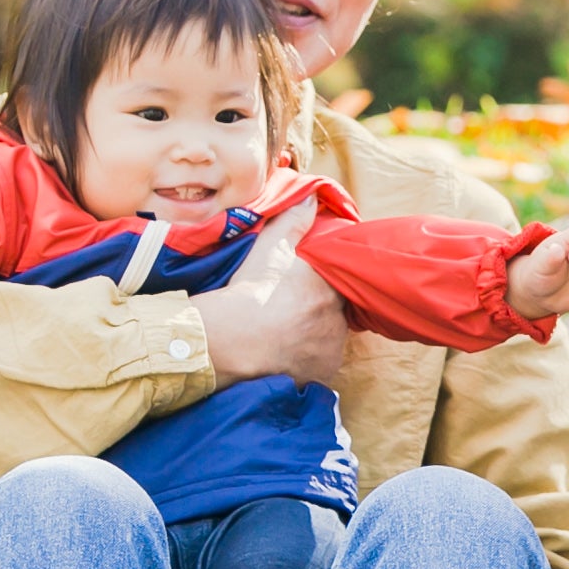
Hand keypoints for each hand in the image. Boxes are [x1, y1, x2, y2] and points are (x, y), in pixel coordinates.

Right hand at [200, 205, 351, 385]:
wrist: (230, 340)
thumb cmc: (249, 291)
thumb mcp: (269, 248)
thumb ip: (293, 221)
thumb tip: (314, 195)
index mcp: (329, 286)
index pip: (336, 284)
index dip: (321, 286)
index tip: (303, 290)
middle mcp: (338, 317)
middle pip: (334, 313)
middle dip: (318, 312)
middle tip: (291, 313)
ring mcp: (331, 348)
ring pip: (328, 339)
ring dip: (314, 337)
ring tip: (286, 336)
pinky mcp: (321, 373)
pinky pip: (319, 366)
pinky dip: (308, 361)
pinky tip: (287, 356)